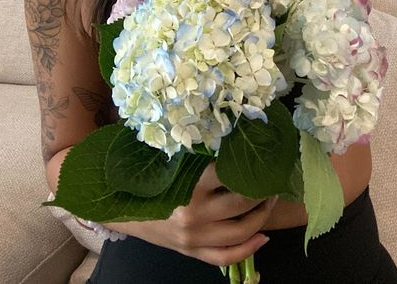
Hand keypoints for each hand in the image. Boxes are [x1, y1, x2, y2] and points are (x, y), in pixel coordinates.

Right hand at [125, 163, 276, 265]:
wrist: (124, 210)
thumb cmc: (150, 181)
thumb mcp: (172, 164)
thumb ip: (198, 156)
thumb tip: (232, 139)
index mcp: (188, 187)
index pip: (228, 174)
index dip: (249, 166)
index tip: (261, 157)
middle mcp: (193, 215)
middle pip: (241, 204)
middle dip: (263, 191)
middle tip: (272, 179)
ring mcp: (194, 238)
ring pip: (240, 231)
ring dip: (262, 216)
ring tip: (270, 200)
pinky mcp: (193, 253)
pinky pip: (226, 257)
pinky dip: (249, 249)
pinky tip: (263, 237)